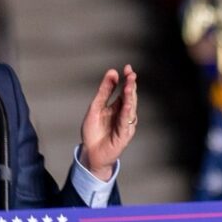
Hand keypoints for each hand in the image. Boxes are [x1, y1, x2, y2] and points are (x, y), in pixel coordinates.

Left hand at [80, 65, 137, 179]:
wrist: (90, 153)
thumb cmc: (93, 132)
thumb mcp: (95, 107)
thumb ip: (104, 91)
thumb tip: (112, 72)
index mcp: (116, 107)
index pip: (124, 90)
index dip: (126, 79)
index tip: (127, 67)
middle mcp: (123, 114)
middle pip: (129, 97)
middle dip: (130, 85)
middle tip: (130, 74)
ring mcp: (125, 124)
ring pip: (130, 108)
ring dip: (130, 96)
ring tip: (129, 85)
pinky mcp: (124, 135)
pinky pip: (126, 122)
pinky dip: (126, 112)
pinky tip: (127, 104)